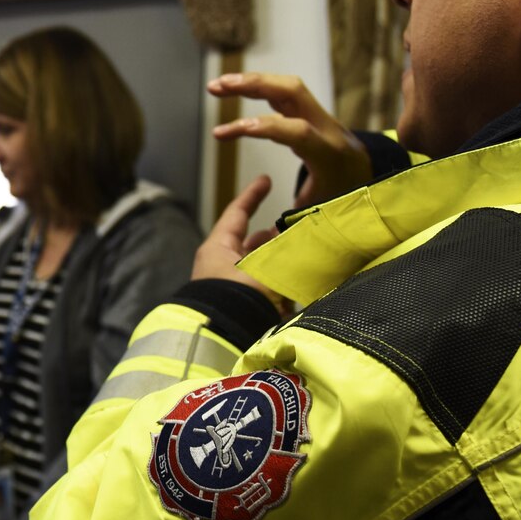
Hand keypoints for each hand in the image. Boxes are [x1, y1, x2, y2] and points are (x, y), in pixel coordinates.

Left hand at [193, 175, 289, 314]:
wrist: (220, 340)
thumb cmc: (236, 297)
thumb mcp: (262, 268)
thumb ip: (282, 252)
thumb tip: (296, 238)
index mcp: (218, 248)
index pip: (237, 213)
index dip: (253, 195)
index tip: (266, 179)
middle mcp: (221, 265)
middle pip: (251, 242)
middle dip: (272, 237)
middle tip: (291, 231)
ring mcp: (230, 287)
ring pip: (260, 267)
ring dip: (279, 264)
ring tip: (301, 259)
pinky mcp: (240, 307)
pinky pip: (262, 291)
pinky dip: (279, 288)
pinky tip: (296, 290)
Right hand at [207, 72, 368, 207]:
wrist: (373, 178)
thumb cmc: (347, 197)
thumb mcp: (324, 212)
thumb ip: (297, 220)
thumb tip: (271, 239)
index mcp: (330, 153)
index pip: (297, 131)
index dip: (263, 128)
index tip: (230, 131)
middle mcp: (327, 127)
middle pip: (293, 91)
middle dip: (253, 85)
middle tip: (216, 88)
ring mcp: (320, 115)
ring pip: (288, 86)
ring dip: (252, 81)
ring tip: (218, 86)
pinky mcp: (312, 112)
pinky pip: (286, 93)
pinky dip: (260, 88)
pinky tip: (237, 89)